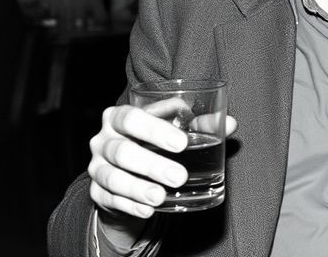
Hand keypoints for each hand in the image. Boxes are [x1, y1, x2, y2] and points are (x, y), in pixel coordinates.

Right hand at [88, 105, 237, 219]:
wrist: (127, 167)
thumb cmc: (155, 139)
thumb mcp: (174, 128)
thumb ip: (201, 124)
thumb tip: (230, 124)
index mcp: (120, 116)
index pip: (132, 118)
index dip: (155, 130)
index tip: (182, 143)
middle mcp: (103, 139)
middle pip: (122, 151)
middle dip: (151, 164)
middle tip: (179, 176)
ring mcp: (97, 166)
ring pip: (112, 178)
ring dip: (138, 189)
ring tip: (161, 197)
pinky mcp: (96, 192)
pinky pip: (109, 200)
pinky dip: (129, 206)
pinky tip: (148, 210)